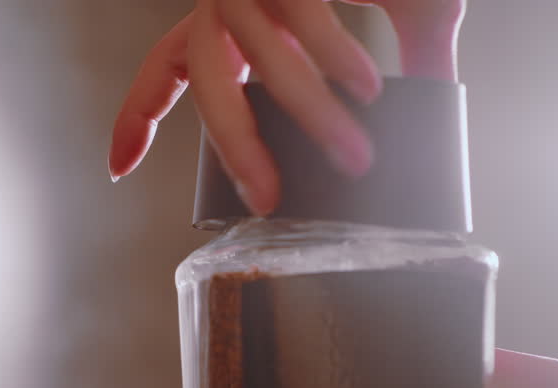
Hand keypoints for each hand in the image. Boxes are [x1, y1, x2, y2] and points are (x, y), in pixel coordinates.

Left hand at [108, 1, 464, 214]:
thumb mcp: (408, 4)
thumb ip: (412, 59)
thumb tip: (438, 115)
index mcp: (234, 13)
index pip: (168, 65)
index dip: (139, 116)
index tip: (119, 167)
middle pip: (207, 82)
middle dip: (236, 147)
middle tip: (268, 198)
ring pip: (264, 62)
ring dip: (311, 117)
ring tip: (356, 156)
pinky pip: (306, 23)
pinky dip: (338, 62)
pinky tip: (369, 89)